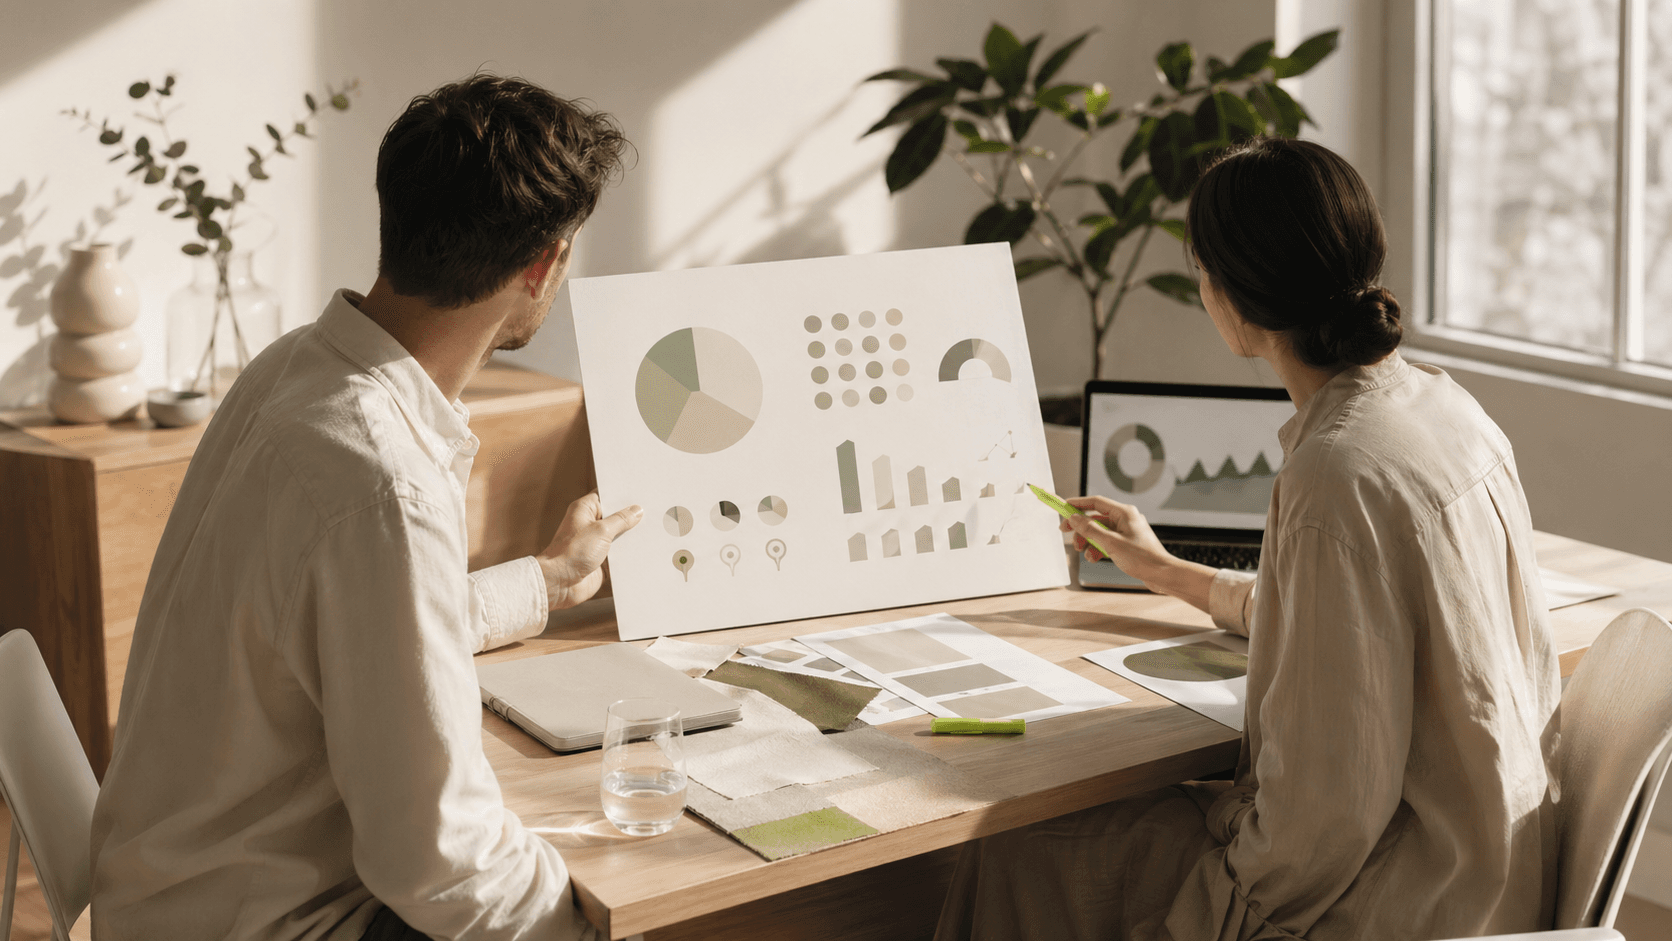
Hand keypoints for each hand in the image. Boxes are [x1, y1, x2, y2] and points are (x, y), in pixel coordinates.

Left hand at [537, 492, 642, 610]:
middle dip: (632, 517)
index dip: (624, 495)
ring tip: (654, 531)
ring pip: (620, 537)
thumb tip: (637, 510)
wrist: (560, 583)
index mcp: (585, 510)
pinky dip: (629, 555)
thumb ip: (621, 520)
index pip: (607, 496)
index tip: (643, 493)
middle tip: (653, 512)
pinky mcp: (602, 561)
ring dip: (632, 538)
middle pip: (616, 517)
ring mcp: (596, 543)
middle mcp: (590, 525)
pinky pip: (620, 555)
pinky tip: (646, 551)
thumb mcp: (601, 530)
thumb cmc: (573, 552)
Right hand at [1061, 495, 1169, 578]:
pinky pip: (1106, 542)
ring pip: (1099, 531)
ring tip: (1083, 551)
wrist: (1162, 575)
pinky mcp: (1127, 544)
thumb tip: (1074, 519)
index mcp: (1124, 513)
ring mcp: (1126, 532)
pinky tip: (1094, 557)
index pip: (1096, 502)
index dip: (1077, 504)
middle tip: (1066, 532)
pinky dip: (1097, 549)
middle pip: (1095, 517)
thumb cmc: (1143, 558)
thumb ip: (1090, 529)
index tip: (1063, 506)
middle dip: (1080, 527)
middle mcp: (1126, 519)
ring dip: (1088, 541)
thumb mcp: (1110, 543)